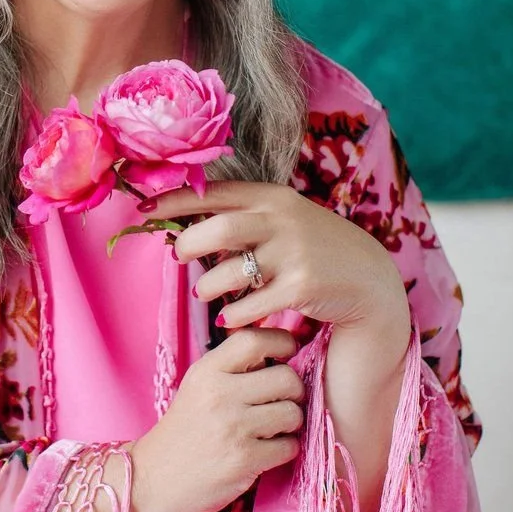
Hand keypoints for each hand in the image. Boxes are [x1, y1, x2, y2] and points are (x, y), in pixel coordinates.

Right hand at [128, 326, 303, 511]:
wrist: (151, 480)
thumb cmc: (182, 432)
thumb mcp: (197, 387)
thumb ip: (232, 368)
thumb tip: (278, 351)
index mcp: (206, 371)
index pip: (255, 339)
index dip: (281, 342)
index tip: (287, 353)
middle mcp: (219, 394)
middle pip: (287, 377)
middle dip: (293, 391)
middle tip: (281, 400)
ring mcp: (233, 428)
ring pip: (293, 413)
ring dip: (290, 423)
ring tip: (272, 428)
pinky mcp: (244, 460)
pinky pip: (290, 446)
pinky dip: (284, 450)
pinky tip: (265, 451)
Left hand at [152, 180, 409, 345]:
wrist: (367, 278)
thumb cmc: (312, 247)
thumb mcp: (282, 219)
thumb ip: (242, 215)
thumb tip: (183, 220)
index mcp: (271, 196)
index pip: (213, 192)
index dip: (175, 199)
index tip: (144, 207)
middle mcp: (281, 219)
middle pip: (217, 228)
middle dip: (188, 244)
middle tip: (178, 257)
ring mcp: (293, 253)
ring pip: (229, 272)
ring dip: (208, 287)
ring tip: (206, 293)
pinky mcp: (301, 287)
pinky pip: (250, 305)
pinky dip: (234, 315)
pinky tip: (231, 319)